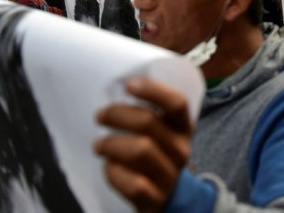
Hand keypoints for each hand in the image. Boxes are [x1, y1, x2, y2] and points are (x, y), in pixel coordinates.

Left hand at [95, 77, 192, 212]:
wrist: (168, 198)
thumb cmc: (158, 155)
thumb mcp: (163, 133)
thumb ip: (149, 115)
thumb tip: (117, 90)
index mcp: (183, 128)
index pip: (176, 103)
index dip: (153, 91)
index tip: (129, 85)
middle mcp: (181, 149)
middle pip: (148, 123)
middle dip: (117, 115)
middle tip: (101, 116)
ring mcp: (170, 175)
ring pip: (139, 150)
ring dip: (111, 144)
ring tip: (100, 145)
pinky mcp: (155, 198)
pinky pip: (132, 183)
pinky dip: (114, 172)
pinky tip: (109, 166)